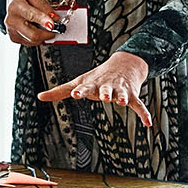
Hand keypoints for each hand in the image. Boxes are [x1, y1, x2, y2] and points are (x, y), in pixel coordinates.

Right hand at [4, 0, 63, 45]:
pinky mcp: (14, 38)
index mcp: (16, 6)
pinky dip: (38, 38)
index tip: (52, 25)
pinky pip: (30, 42)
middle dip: (47, 34)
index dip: (43, 21)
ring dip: (43, 36)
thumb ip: (44, 6)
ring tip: (46, 27)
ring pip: (33, 40)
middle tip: (55, 29)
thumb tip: (54, 18)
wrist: (12, 2)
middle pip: (33, 34)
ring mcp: (12, 30)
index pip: (30, 16)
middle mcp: (12, 20)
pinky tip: (37, 29)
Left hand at [37, 52, 154, 127]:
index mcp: (92, 85)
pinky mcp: (132, 95)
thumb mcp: (78, 81)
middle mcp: (106, 87)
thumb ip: (59, 91)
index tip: (76, 94)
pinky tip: (148, 123)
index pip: (85, 88)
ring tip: (121, 102)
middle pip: (105, 90)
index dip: (81, 91)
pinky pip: (139, 105)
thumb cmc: (97, 76)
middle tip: (104, 96)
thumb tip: (39, 96)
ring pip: (121, 94)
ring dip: (121, 97)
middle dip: (105, 92)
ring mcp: (120, 90)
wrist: (124, 64)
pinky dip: (144, 113)